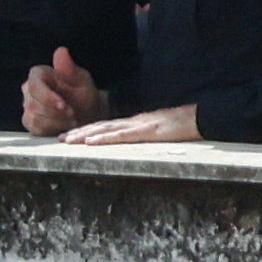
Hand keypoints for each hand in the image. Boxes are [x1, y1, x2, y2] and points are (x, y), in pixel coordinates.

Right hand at [21, 46, 107, 134]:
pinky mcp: (29, 121)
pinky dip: (52, 129)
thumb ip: (69, 68)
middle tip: (74, 115)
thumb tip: (61, 51)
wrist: (88, 112)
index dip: (48, 97)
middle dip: (55, 112)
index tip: (65, 106)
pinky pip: (35, 128)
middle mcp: (28, 89)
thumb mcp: (82, 80)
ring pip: (35, 117)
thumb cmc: (83, 93)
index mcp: (38, 74)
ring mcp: (27, 106)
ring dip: (56, 122)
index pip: (34, 85)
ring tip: (72, 121)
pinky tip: (64, 127)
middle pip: (33, 103)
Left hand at [61, 103, 199, 145]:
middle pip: (100, 126)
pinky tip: (91, 142)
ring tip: (68, 140)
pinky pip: (122, 135)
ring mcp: (139, 125)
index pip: (105, 126)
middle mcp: (132, 122)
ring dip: (85, 134)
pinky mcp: (147, 131)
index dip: (87, 130)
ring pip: (106, 129)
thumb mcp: (159, 133)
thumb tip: (131, 143)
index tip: (69, 136)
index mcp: (134, 124)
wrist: (201, 117)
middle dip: (79, 132)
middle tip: (59, 139)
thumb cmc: (183, 127)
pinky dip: (104, 138)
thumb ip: (144, 136)